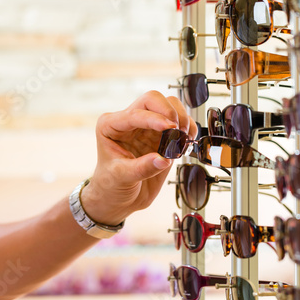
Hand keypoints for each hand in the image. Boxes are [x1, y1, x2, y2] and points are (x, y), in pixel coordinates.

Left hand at [81, 90, 196, 225]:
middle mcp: (129, 121)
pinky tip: (185, 143)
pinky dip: (188, 129)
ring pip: (170, 105)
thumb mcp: (121, 177)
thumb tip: (163, 159)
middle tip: (177, 130)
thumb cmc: (111, 186)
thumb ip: (142, 168)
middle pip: (153, 99)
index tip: (170, 127)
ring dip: (181, 119)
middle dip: (168, 111)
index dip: (155, 119)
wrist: (119, 199)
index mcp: (111, 126)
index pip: (136, 113)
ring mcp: (147, 127)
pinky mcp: (162, 136)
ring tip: (181, 139)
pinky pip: (181, 122)